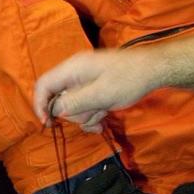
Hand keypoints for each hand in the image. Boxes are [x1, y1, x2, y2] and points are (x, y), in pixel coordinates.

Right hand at [33, 47, 155, 130]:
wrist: (152, 70)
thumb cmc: (128, 80)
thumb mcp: (101, 94)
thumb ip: (75, 102)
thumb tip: (54, 111)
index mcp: (72, 69)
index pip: (43, 85)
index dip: (40, 105)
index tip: (48, 124)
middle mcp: (74, 73)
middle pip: (59, 98)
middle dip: (74, 113)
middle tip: (93, 116)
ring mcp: (84, 80)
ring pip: (72, 105)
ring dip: (86, 116)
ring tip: (103, 114)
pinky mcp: (93, 87)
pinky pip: (83, 104)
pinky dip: (91, 114)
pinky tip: (103, 119)